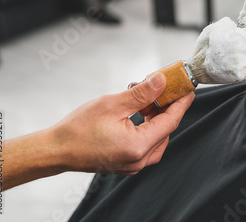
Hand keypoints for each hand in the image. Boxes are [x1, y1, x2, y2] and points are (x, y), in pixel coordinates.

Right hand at [49, 73, 194, 174]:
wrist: (56, 149)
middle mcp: (139, 160)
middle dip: (168, 108)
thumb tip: (162, 81)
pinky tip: (141, 112)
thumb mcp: (113, 104)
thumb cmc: (78, 128)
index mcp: (138, 147)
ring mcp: (133, 165)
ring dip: (158, 118)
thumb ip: (141, 93)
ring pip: (158, 138)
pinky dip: (149, 128)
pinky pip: (147, 145)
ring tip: (150, 99)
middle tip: (167, 89)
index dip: (181, 103)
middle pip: (166, 130)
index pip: (170, 122)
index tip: (189, 90)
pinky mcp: (127, 164)